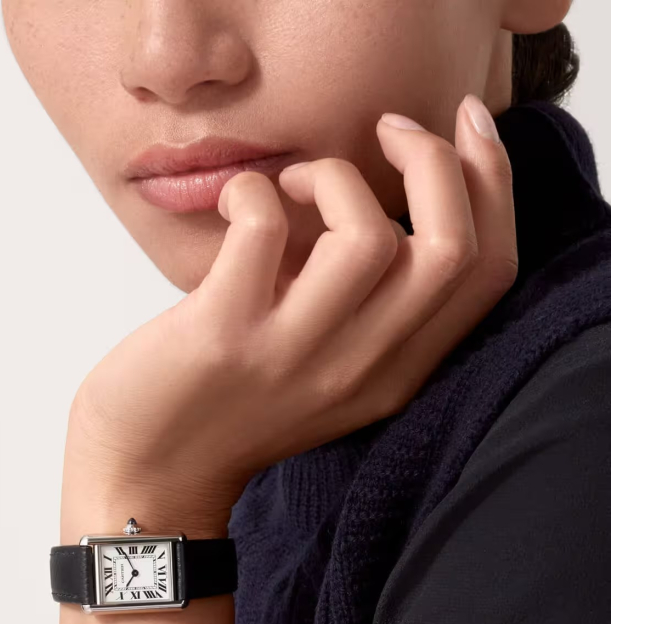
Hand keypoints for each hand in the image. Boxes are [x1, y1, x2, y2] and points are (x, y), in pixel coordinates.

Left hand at [65, 95, 517, 523]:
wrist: (152, 474)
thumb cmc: (232, 409)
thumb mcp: (328, 372)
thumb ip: (370, 311)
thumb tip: (392, 198)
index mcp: (395, 374)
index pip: (489, 275)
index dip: (495, 183)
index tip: (467, 124)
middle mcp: (359, 371)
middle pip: (450, 250)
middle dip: (435, 160)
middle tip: (385, 132)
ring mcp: (292, 356)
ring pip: (368, 237)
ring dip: (332, 176)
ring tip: (293, 185)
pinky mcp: (224, 336)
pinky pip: (264, 228)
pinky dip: (252, 191)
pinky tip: (236, 204)